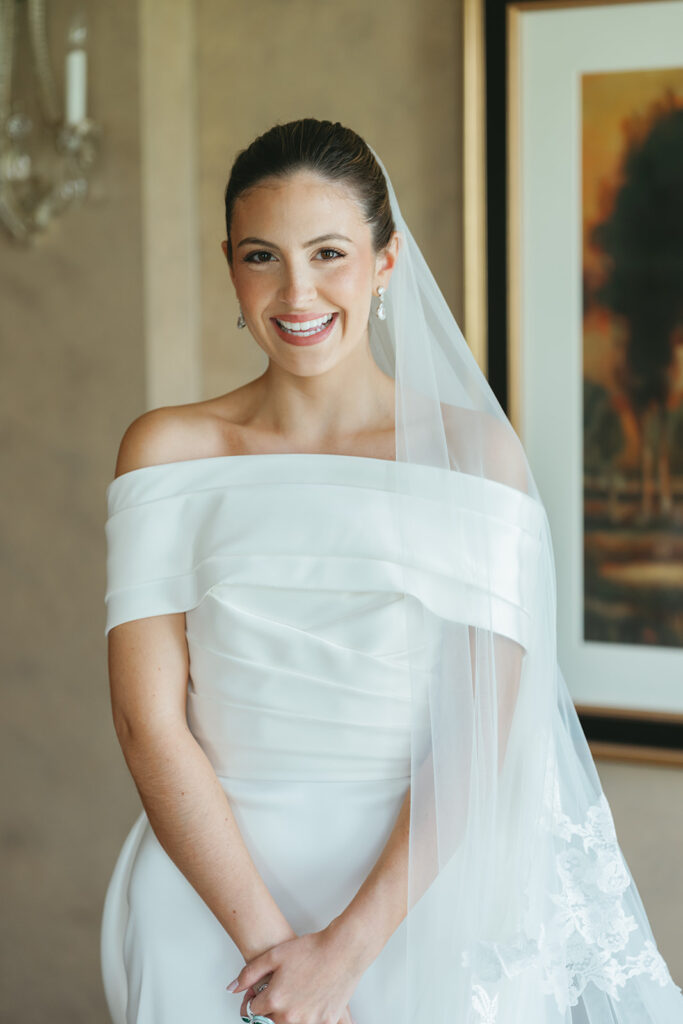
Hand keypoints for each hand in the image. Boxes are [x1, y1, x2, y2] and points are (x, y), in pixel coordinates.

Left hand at [229, 926, 364, 1023]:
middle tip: (281, 990)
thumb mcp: (274, 955)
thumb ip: (249, 973)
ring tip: (296, 992)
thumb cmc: (312, 950)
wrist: (343, 950)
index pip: (253, 1010)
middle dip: (271, 1008)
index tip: (261, 990)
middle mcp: (290, 1016)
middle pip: (270, 1021)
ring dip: (288, 1013)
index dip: (255, 997)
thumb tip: (233, 988)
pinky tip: (310, 1000)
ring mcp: (309, 1022)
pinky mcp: (326, 1022)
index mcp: (275, 1000)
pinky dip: (307, 1015)